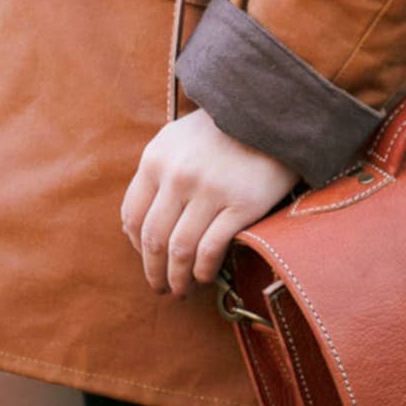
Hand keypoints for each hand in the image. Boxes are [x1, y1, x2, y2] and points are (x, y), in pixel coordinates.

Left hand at [120, 108, 300, 297]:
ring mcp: (210, 191)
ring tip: (181, 290)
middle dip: (154, 271)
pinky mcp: (242, 205)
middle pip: (154, 239)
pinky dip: (204, 270)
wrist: (272, 116)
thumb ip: (156, 174)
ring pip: (180, 250)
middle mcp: (178, 175)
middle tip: (160, 287)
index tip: (147, 260)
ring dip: (177, 278)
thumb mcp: (176, 139)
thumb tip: (136, 224)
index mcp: (156, 159)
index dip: (137, 247)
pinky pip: (212, 249)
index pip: (133, 216)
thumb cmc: (222, 130)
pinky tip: (205, 276)